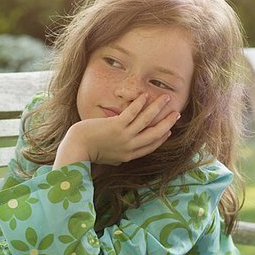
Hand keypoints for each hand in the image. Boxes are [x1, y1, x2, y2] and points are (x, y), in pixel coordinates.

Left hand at [53, 94, 179, 167]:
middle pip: (156, 133)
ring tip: (166, 98)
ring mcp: (124, 136)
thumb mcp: (111, 158)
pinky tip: (146, 96)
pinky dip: (141, 104)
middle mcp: (130, 146)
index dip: (163, 136)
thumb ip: (122, 155)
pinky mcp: (116, 126)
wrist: (77, 148)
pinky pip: (133, 113)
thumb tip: (129, 154)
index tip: (170, 129)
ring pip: (147, 120)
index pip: (152, 145)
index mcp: (130, 155)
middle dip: (168, 122)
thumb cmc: (91, 151)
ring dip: (158, 108)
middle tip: (176, 113)